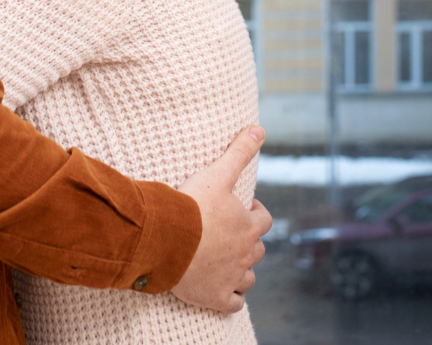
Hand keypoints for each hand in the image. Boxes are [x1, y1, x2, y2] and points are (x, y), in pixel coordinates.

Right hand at [171, 126, 271, 313]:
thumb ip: (239, 151)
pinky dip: (232, 296)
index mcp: (248, 227)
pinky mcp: (217, 297)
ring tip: (228, 261)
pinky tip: (223, 289)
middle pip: (258, 250)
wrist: (166, 240)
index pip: (265, 221)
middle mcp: (245, 254)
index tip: (247, 210)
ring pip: (249, 277)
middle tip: (232, 234)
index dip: (258, 215)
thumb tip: (259, 129)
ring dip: (243, 270)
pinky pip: (234, 302)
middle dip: (249, 242)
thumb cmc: (192, 206)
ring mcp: (232, 277)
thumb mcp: (217, 174)